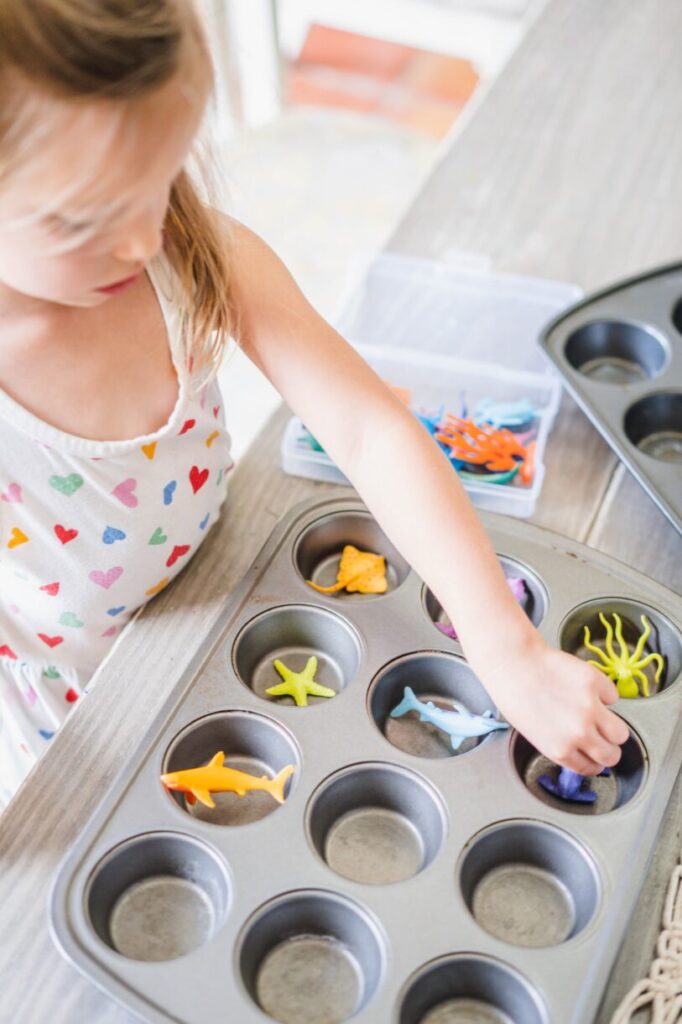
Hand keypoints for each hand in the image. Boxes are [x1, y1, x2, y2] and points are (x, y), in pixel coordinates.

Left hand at [473, 635, 629, 773]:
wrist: (514, 662)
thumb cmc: (515, 694)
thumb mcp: (533, 733)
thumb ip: (559, 744)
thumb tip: (579, 748)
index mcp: (559, 750)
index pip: (591, 768)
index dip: (594, 763)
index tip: (595, 757)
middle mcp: (578, 734)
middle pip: (612, 756)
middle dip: (608, 750)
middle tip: (603, 739)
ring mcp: (590, 709)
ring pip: (621, 733)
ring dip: (613, 727)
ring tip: (602, 718)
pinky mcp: (596, 684)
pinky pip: (613, 697)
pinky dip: (604, 694)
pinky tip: (588, 690)